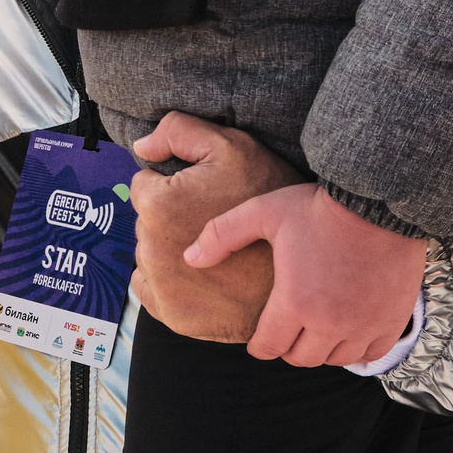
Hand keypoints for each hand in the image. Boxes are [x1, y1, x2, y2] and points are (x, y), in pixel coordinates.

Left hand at [126, 115, 307, 341]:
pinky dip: (168, 284)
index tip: (203, 192)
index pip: (144, 187)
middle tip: (212, 217)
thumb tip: (141, 148)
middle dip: (171, 219)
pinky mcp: (177, 320)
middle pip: (146, 225)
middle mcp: (153, 252)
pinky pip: (151, 293)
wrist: (312, 254)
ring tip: (216, 249)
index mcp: (160, 207)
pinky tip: (201, 274)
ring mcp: (165, 291)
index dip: (175, 184)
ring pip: (150, 258)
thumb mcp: (232, 147)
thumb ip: (179, 132)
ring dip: (170, 251)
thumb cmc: (274, 194)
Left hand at [188, 184, 426, 367]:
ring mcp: (363, 324)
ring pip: (335, 359)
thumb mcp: (262, 213)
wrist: (379, 200)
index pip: (269, 348)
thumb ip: (222, 236)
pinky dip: (358, 348)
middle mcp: (329, 322)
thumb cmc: (317, 207)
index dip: (260, 345)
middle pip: (301, 358)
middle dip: (289, 347)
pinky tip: (349, 330)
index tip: (260, 337)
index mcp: (294, 302)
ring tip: (316, 328)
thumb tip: (190, 258)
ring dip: (322, 348)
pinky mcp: (391, 320)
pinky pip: (371, 353)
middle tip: (287, 330)